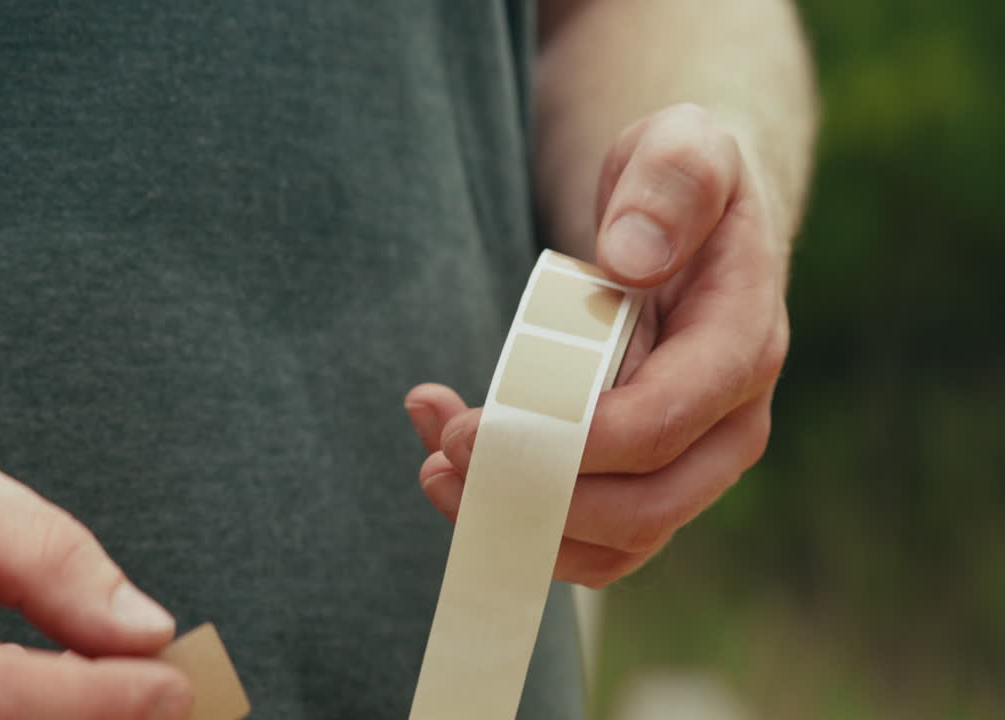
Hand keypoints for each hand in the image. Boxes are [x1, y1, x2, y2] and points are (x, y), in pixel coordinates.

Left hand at [406, 103, 789, 587]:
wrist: (689, 219)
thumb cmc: (679, 182)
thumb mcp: (684, 146)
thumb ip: (672, 183)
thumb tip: (631, 259)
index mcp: (742, 345)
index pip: (660, 426)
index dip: (564, 443)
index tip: (473, 428)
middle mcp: (730, 422)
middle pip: (640, 510)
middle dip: (531, 496)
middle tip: (443, 455)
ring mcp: (696, 461)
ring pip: (615, 540)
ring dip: (518, 521)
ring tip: (434, 468)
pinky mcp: (654, 477)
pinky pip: (597, 537)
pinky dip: (527, 523)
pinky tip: (459, 471)